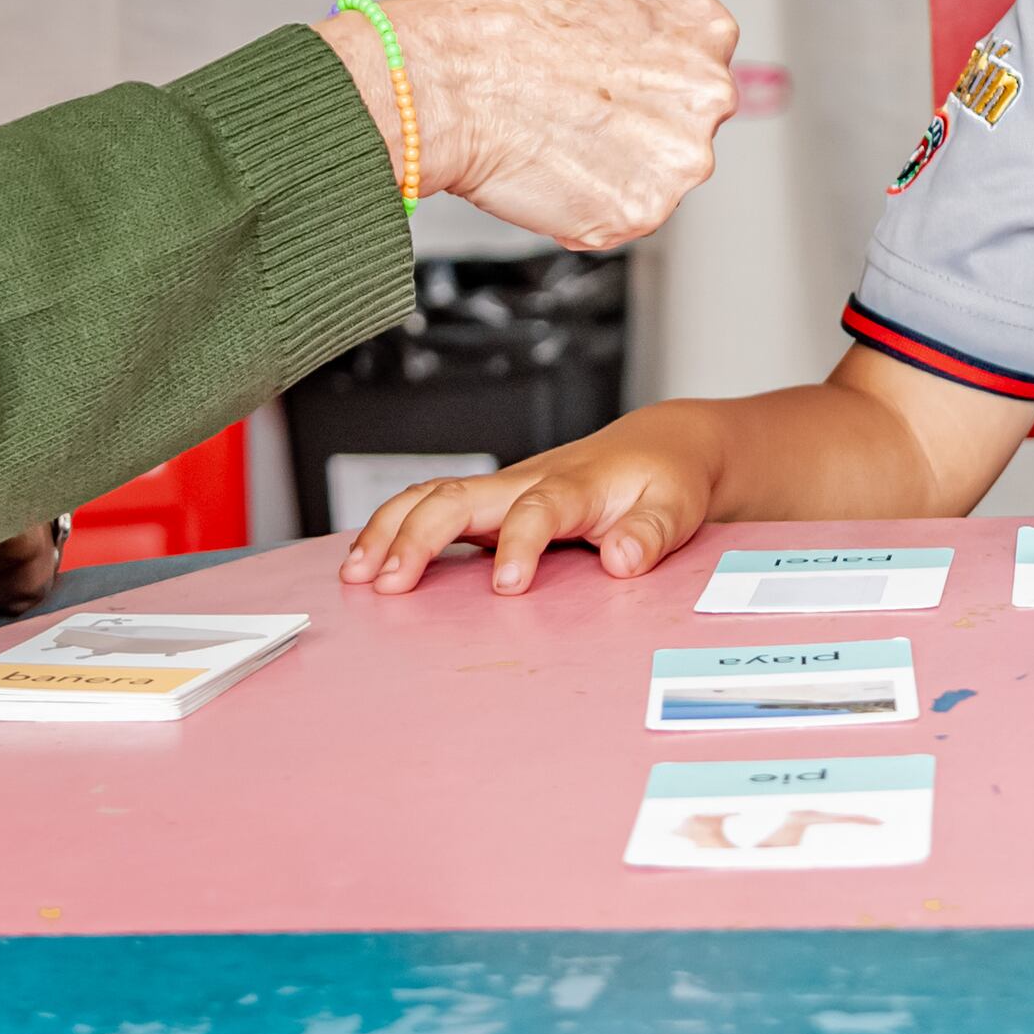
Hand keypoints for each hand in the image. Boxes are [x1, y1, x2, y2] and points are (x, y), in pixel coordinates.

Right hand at [317, 0, 741, 252]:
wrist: (431, 76)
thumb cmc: (499, 9)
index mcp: (708, 28)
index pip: (687, 63)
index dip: (626, 62)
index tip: (582, 52)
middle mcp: (709, 95)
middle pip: (675, 120)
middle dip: (625, 112)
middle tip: (562, 89)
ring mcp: (675, 159)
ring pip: (650, 169)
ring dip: (607, 158)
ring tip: (553, 122)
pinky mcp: (637, 212)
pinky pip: (620, 212)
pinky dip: (586, 198)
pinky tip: (550, 159)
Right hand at [335, 408, 724, 594]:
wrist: (658, 447)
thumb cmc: (665, 480)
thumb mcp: (677, 507)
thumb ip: (652, 534)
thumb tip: (621, 560)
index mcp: (575, 485)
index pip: (538, 509)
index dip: (520, 543)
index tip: (508, 586)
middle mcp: (528, 480)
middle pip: (457, 494)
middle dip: (416, 535)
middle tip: (387, 584)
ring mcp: (503, 489)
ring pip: (432, 495)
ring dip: (389, 529)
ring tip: (356, 575)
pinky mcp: (490, 502)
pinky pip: (432, 506)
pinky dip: (394, 528)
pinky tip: (367, 561)